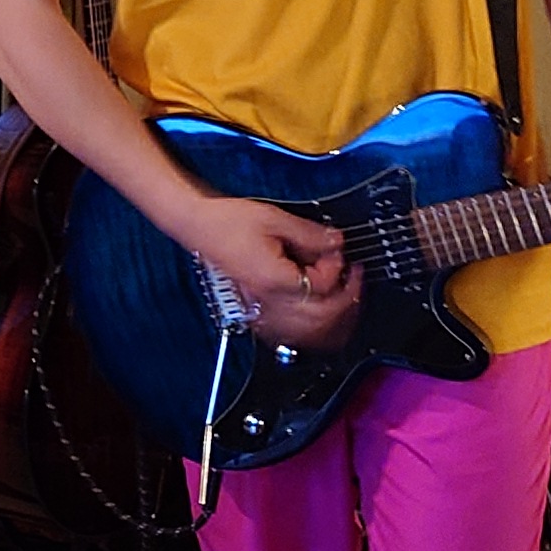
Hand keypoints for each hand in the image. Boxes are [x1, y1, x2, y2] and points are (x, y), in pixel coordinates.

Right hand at [176, 193, 360, 344]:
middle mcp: (269, 300)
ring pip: (307, 331)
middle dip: (344, 297)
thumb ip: (309, 233)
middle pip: (320, 316)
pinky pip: (290, 332)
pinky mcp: (257, 305)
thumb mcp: (274, 218)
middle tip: (352, 277)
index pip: (322, 286)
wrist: (198, 225)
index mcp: (274, 280)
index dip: (336, 267)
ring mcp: (262, 306)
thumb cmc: (227, 220)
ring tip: (342, 297)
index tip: (337, 249)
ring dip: (331, 317)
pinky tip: (318, 317)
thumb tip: (336, 241)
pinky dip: (310, 328)